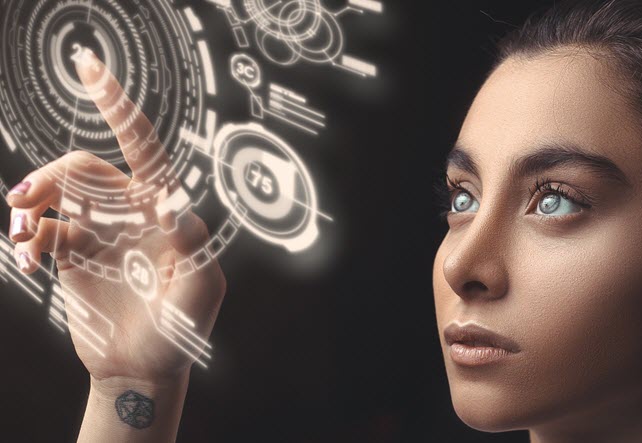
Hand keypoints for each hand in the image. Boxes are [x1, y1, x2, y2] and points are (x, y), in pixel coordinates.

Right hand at [6, 49, 224, 395]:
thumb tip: (174, 205)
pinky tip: (27, 261)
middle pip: (83, 168)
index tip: (88, 66)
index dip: (118, 106)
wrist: (142, 367)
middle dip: (51, 176)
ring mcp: (98, 230)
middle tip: (23, 201)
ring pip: (55, 193)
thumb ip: (195, 250)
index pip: (143, 147)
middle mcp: (129, 211)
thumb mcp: (199, 294)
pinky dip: (27, 238)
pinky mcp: (72, 253)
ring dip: (30, 203)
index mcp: (164, 209)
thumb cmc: (180, 331)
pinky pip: (41, 228)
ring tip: (19, 236)